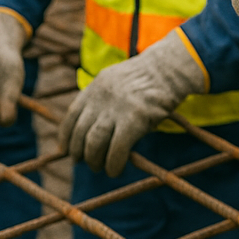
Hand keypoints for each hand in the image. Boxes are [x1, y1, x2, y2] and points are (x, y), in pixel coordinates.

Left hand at [58, 30, 206, 177]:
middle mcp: (101, 97)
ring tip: (100, 167)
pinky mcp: (134, 120)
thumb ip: (103, 99)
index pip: (71, 115)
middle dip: (79, 152)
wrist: (171, 68)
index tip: (67, 149)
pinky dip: (113, 165)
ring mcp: (117, 108)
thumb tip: (92, 127)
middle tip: (86, 162)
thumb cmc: (150, 78)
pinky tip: (115, 170)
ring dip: (94, 160)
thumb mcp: (118, 81)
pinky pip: (116, 151)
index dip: (66, 136)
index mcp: (96, 86)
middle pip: (80, 132)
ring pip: (93, 143)